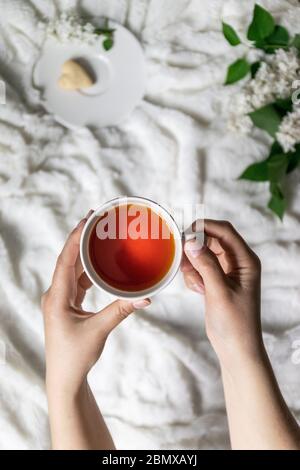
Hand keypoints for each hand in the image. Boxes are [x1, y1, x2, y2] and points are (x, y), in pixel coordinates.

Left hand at [42, 211, 150, 395]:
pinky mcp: (68, 305)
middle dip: (81, 239)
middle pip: (68, 260)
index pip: (65, 260)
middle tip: (97, 220)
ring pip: (73, 270)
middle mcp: (56, 294)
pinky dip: (89, 270)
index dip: (75, 237)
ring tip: (99, 237)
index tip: (88, 219)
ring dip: (85, 253)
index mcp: (57, 297)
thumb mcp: (99, 330)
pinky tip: (100, 264)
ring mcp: (61, 300)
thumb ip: (121, 310)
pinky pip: (78, 281)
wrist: (65, 378)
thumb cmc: (75, 356)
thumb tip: (146, 297)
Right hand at [181, 220, 261, 364]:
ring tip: (196, 284)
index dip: (204, 227)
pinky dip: (194, 275)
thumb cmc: (235, 323)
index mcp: (246, 260)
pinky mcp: (217, 280)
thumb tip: (191, 241)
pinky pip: (200, 267)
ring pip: (203, 253)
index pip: (225, 231)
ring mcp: (227, 271)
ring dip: (193, 265)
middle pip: (212, 240)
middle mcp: (238, 262)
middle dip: (195, 249)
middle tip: (182, 261)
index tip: (184, 233)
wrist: (236, 348)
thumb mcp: (218, 292)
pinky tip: (198, 291)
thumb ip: (206, 264)